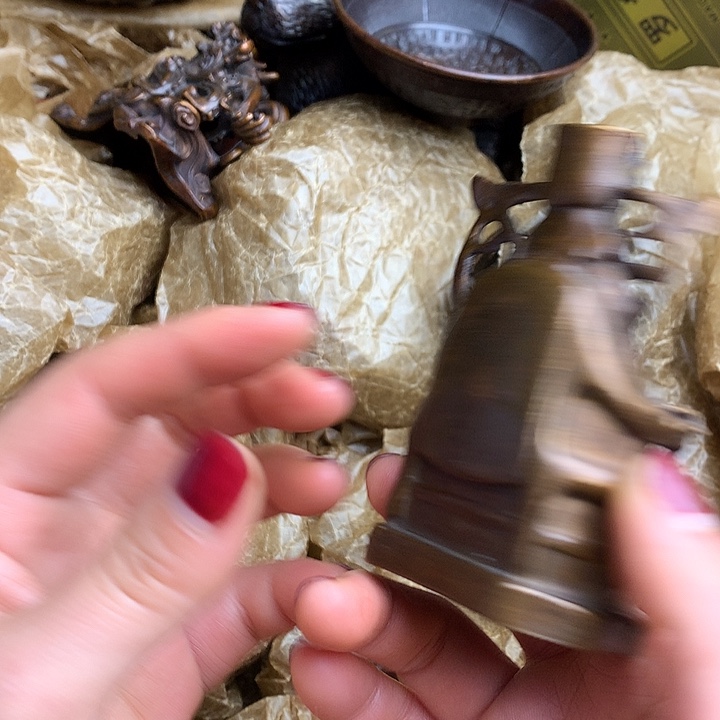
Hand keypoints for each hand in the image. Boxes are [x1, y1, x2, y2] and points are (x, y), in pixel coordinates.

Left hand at [0, 304, 354, 719]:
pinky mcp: (165, 632)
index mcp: (4, 506)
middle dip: (255, 394)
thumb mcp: (42, 681)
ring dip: (282, 476)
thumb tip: (223, 471)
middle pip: (171, 419)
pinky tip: (324, 588)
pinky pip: (237, 583)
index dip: (204, 345)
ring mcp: (125, 576)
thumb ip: (137, 574)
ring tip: (332, 485)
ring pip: (214, 490)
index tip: (285, 327)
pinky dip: (289, 579)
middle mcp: (67, 527)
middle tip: (325, 396)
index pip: (109, 387)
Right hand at [292, 452, 719, 718]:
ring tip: (320, 606)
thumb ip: (682, 580)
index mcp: (631, 639)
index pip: (541, 547)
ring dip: (360, 625)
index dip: (480, 501)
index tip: (426, 465)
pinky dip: (349, 695)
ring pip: (418, 658)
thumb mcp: (715, 684)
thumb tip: (645, 469)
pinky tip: (318, 669)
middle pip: (464, 595)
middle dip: (403, 561)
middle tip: (361, 520)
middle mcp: (568, 678)